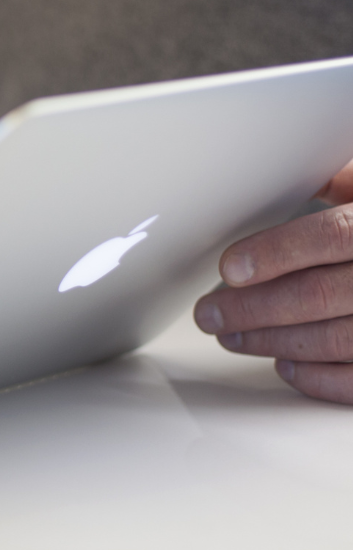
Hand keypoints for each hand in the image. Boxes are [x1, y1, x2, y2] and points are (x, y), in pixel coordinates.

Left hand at [194, 159, 352, 402]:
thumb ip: (346, 178)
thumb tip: (290, 171)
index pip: (333, 236)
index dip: (277, 253)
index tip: (230, 268)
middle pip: (323, 295)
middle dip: (255, 308)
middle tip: (210, 313)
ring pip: (338, 339)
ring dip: (274, 342)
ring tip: (233, 336)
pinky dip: (322, 378)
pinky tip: (286, 366)